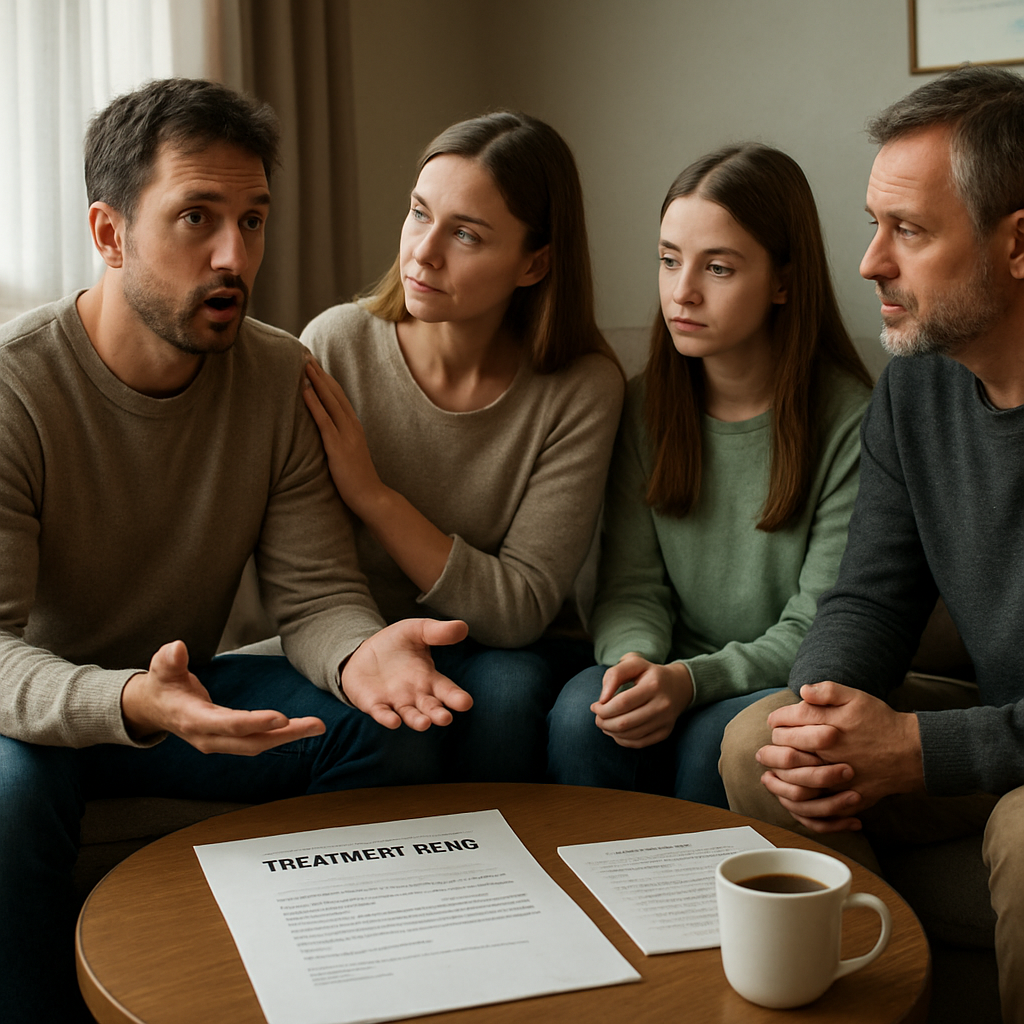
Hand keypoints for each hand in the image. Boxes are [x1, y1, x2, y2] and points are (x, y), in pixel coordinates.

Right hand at [121, 641, 325, 754]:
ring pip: (257, 745)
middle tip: (317, 725)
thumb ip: (170, 659)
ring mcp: (218, 742)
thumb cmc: (161, 685)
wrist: (152, 708)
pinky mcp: (227, 740)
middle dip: (285, 735)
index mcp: (194, 720)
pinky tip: (299, 728)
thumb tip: (177, 647)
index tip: (283, 717)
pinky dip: (279, 736)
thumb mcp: (162, 668)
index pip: (230, 724)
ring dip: (288, 737)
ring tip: (317, 726)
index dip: (256, 722)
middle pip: (251, 742)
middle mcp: (209, 737)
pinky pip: (256, 741)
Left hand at [302, 358, 383, 517]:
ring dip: (315, 381)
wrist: (371, 495)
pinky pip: (323, 419)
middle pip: (334, 393)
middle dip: (319, 373)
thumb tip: (327, 434)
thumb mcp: (350, 453)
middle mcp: (351, 425)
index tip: (314, 365)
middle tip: (305, 355)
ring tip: (303, 365)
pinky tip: (304, 390)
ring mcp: (346, 434)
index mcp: (354, 426)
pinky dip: (313, 403)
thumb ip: (340, 440)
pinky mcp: (337, 445)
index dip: (326, 379)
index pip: (339, 397)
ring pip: (329, 401)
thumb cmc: (357, 479)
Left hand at [341, 618, 472, 730]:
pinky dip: (388, 718)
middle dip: (438, 714)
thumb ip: (438, 631)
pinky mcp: (374, 704)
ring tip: (425, 724)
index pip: (447, 690)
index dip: (456, 697)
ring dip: (417, 721)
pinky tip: (394, 722)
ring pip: (409, 715)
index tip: (466, 703)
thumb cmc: (396, 643)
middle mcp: (416, 695)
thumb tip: (463, 626)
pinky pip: (382, 713)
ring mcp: (395, 702)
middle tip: (445, 719)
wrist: (364, 652)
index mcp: (430, 679)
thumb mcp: (417, 631)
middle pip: (430, 708)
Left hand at [590, 653, 693, 747]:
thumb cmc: (649, 673)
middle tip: (597, 717)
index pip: (622, 703)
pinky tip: (615, 731)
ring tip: (604, 723)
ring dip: (610, 732)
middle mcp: (663, 705)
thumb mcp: (633, 663)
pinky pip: (639, 743)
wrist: (678, 685)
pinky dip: (622, 740)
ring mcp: (666, 721)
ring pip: (630, 735)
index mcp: (654, 684)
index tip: (594, 706)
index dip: (603, 708)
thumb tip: (602, 699)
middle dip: (603, 722)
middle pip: (625, 722)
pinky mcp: (665, 732)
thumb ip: (614, 675)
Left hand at [757, 681, 923, 832]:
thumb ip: (827, 690)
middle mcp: (828, 750)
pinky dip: (801, 801)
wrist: (912, 752)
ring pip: (796, 778)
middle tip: (767, 748)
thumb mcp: (857, 697)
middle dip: (773, 746)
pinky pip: (818, 804)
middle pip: (786, 748)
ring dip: (779, 775)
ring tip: (770, 774)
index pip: (787, 720)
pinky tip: (793, 795)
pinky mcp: (847, 796)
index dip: (776, 720)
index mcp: (828, 723)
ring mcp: (837, 775)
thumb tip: (801, 691)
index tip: (774, 721)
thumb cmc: (882, 722)